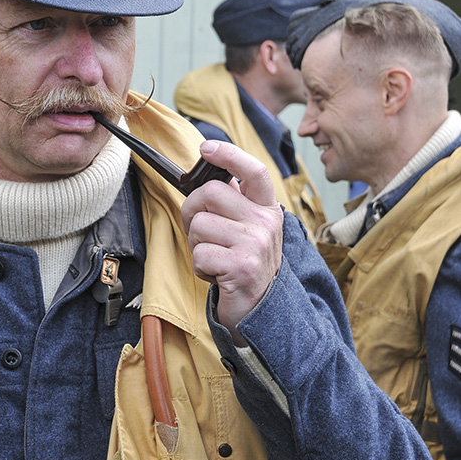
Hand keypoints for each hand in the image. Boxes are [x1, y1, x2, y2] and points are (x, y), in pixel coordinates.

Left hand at [180, 141, 283, 342]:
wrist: (262, 310)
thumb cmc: (246, 265)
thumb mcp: (249, 230)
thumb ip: (235, 204)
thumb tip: (209, 172)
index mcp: (267, 209)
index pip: (254, 170)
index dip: (229, 154)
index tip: (206, 149)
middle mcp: (266, 222)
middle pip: (210, 193)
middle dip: (192, 212)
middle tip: (200, 232)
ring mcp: (255, 244)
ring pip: (199, 225)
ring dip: (196, 245)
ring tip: (214, 258)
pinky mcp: (241, 266)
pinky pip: (199, 254)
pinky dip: (200, 267)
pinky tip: (216, 275)